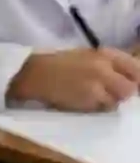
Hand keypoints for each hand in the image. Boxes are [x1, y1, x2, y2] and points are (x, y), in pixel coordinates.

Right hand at [7, 48, 139, 111]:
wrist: (33, 74)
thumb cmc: (59, 64)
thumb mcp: (88, 56)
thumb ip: (111, 65)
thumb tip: (133, 79)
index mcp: (106, 54)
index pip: (136, 68)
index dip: (137, 79)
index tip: (132, 85)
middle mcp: (104, 68)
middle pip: (130, 88)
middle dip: (123, 94)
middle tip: (112, 94)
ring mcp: (96, 85)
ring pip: (116, 101)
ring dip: (109, 102)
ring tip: (93, 98)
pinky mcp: (87, 100)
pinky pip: (101, 108)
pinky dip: (95, 107)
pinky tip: (83, 101)